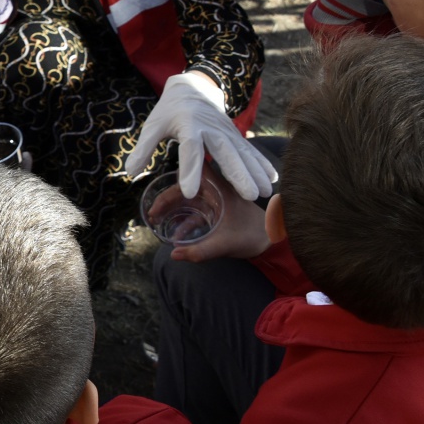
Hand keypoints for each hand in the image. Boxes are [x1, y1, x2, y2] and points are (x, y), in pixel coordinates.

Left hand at [126, 72, 276, 201]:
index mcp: (189, 127)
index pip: (189, 150)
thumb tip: (130, 172)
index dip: (189, 170)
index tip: (189, 192)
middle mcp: (211, 130)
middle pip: (225, 153)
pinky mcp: (235, 136)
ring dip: (255, 172)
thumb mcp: (153, 126)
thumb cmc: (170, 110)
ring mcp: (226, 132)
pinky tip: (273, 178)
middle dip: (237, 174)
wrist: (194, 86)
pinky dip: (261, 163)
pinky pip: (250, 150)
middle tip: (248, 195)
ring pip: (243, 154)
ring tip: (265, 192)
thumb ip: (143, 148)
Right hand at [157, 169, 271, 262]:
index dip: (179, 169)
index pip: (196, 169)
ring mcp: (214, 201)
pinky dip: (182, 219)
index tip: (161, 178)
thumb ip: (200, 251)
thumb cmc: (253, 236)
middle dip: (166, 199)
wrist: (271, 242)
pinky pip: (193, 211)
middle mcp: (214, 190)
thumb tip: (174, 255)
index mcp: (219, 188)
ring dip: (171, 208)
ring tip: (155, 221)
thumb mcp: (225, 245)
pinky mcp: (215, 212)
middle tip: (152, 213)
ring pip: (186, 199)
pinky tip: (174, 234)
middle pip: (184, 187)